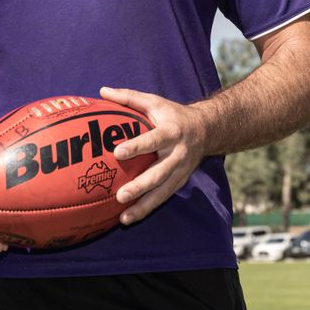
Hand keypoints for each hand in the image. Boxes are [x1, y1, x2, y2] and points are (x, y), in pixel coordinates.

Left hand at [99, 86, 208, 225]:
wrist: (206, 130)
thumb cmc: (173, 114)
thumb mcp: (155, 102)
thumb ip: (129, 97)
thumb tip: (103, 90)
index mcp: (171, 132)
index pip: (153, 140)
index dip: (137, 146)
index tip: (117, 152)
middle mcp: (177, 154)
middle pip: (159, 173)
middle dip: (141, 185)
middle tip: (121, 195)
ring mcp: (180, 171)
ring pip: (162, 192)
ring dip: (143, 206)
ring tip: (124, 218)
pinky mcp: (179, 182)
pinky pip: (162, 198)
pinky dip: (146, 209)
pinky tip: (127, 218)